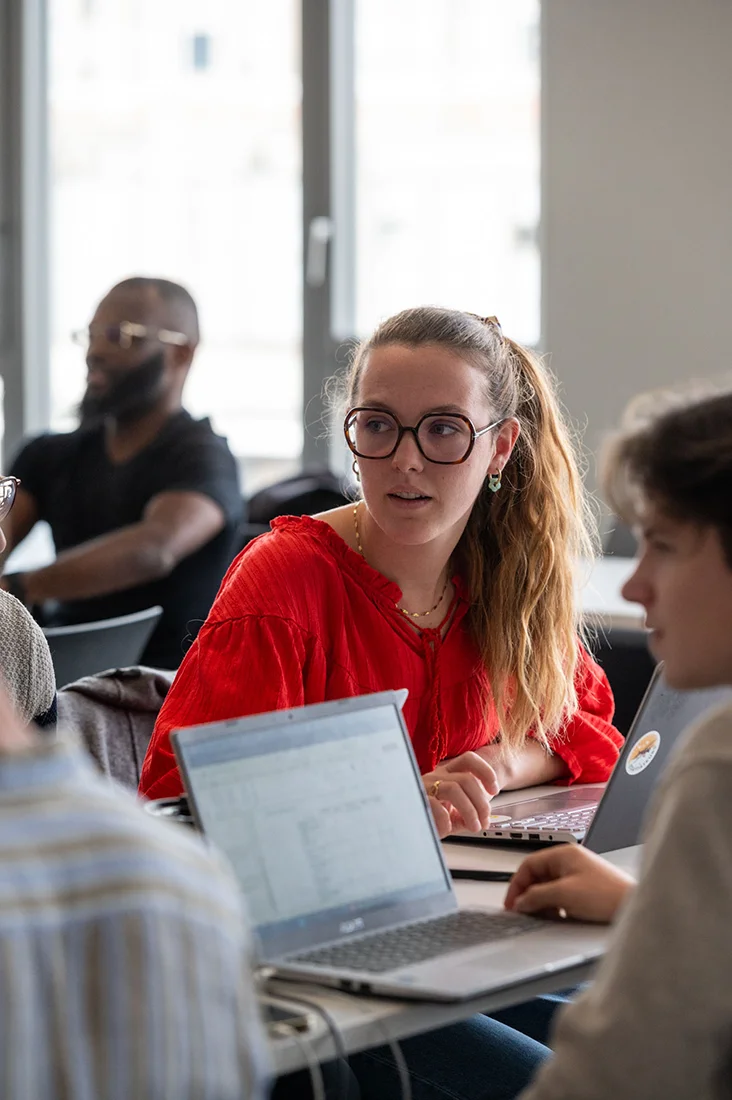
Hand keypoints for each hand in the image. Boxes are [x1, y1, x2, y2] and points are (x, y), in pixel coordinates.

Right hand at [422, 751, 499, 835]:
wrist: (407, 824)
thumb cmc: (429, 816)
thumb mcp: (454, 815)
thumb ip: (468, 815)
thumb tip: (481, 820)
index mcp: (447, 774)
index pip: (468, 760)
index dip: (485, 772)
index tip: (494, 790)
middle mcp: (437, 776)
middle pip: (466, 779)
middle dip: (481, 802)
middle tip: (484, 819)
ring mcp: (426, 787)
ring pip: (454, 789)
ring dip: (470, 810)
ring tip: (473, 826)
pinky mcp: (417, 800)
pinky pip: (436, 806)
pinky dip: (446, 820)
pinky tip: (447, 828)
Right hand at [504, 845, 634, 922]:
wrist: (634, 906)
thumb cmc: (607, 895)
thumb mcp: (564, 895)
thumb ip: (537, 896)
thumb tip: (520, 901)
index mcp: (563, 854)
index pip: (528, 865)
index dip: (517, 885)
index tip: (512, 903)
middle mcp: (570, 861)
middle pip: (538, 876)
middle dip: (529, 895)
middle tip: (523, 912)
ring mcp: (578, 875)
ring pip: (549, 887)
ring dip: (542, 902)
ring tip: (540, 916)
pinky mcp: (585, 889)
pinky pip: (561, 895)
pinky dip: (555, 906)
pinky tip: (557, 917)